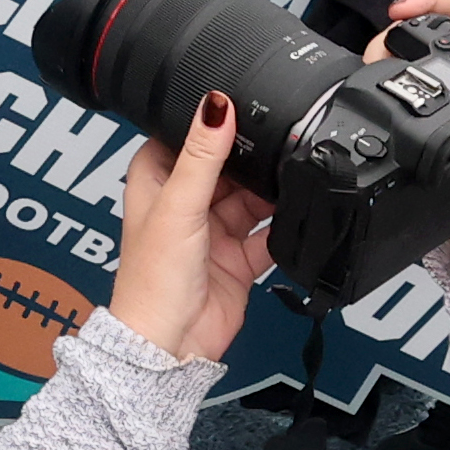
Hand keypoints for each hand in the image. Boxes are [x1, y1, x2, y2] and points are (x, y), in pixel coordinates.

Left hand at [114, 89, 271, 364]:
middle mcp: (184, 202)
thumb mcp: (179, 204)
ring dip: (269, 194)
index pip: (186, 136)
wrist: (171, 345)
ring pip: (251, 199)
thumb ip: (202, 154)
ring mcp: (213, 231)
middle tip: (282, 142)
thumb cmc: (152, 280)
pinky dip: (283, 228)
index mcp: (156, 180)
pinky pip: (269, 235)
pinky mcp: (239, 259)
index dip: (212, 123)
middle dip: (251, 161)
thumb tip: (216, 104)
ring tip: (293, 178)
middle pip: (227, 166)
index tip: (244, 104)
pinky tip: (297, 217)